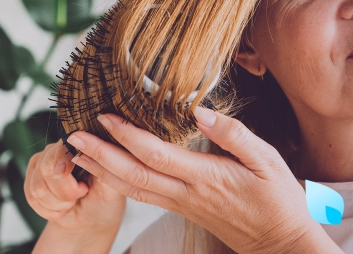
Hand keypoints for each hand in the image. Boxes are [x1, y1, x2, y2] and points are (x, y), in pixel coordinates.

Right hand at [24, 139, 125, 235]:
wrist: (90, 220)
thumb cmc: (103, 202)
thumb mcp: (111, 190)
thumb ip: (104, 170)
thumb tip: (94, 153)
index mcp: (83, 145)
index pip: (65, 146)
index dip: (62, 161)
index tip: (65, 174)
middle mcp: (60, 149)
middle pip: (47, 167)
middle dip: (64, 191)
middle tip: (80, 195)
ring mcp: (43, 162)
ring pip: (37, 186)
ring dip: (57, 203)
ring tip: (71, 202)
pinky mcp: (32, 177)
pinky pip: (30, 196)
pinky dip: (47, 209)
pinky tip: (60, 207)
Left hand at [65, 108, 338, 253]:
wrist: (279, 243)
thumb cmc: (277, 200)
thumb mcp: (268, 160)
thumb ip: (234, 134)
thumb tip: (201, 111)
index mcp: (205, 177)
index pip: (155, 155)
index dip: (126, 135)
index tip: (105, 116)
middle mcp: (186, 193)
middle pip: (133, 174)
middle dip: (100, 154)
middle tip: (73, 135)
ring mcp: (181, 204)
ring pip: (133, 189)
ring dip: (102, 170)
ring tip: (78, 153)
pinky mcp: (182, 209)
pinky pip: (143, 196)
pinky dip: (119, 183)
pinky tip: (107, 173)